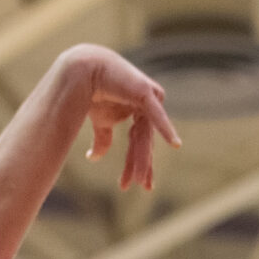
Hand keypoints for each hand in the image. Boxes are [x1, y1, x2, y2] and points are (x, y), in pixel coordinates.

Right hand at [69, 46, 179, 191]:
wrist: (83, 72)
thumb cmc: (93, 93)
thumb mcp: (100, 123)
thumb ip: (102, 140)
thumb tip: (93, 159)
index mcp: (139, 114)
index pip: (137, 143)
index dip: (133, 163)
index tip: (129, 184)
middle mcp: (148, 108)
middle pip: (144, 142)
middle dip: (142, 164)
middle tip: (144, 186)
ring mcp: (149, 100)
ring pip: (146, 135)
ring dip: (143, 157)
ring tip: (142, 178)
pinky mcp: (146, 93)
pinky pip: (155, 115)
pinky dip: (165, 129)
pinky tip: (174, 144)